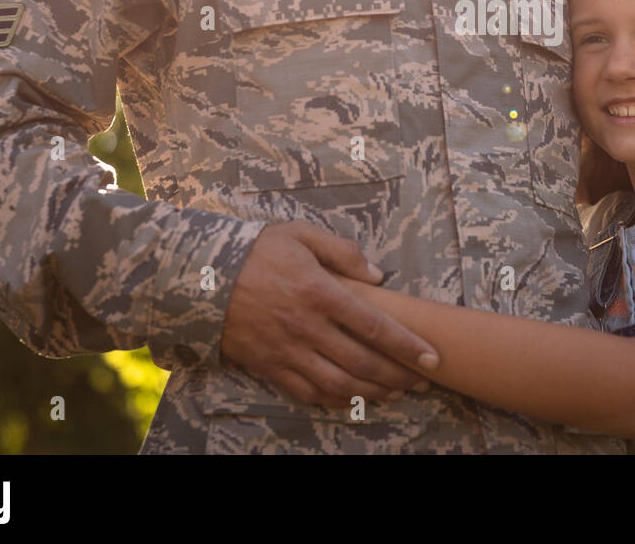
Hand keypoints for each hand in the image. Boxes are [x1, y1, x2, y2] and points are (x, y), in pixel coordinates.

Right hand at [220, 220, 438, 407]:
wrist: (201, 276)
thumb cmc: (257, 251)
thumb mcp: (301, 234)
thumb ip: (343, 252)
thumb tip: (379, 276)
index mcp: (320, 292)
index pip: (375, 326)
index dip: (407, 346)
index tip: (432, 358)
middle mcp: (307, 327)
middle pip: (363, 362)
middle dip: (398, 375)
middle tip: (421, 381)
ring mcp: (287, 350)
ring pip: (338, 383)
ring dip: (372, 393)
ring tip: (395, 393)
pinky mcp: (269, 365)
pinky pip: (307, 391)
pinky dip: (334, 400)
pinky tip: (353, 399)